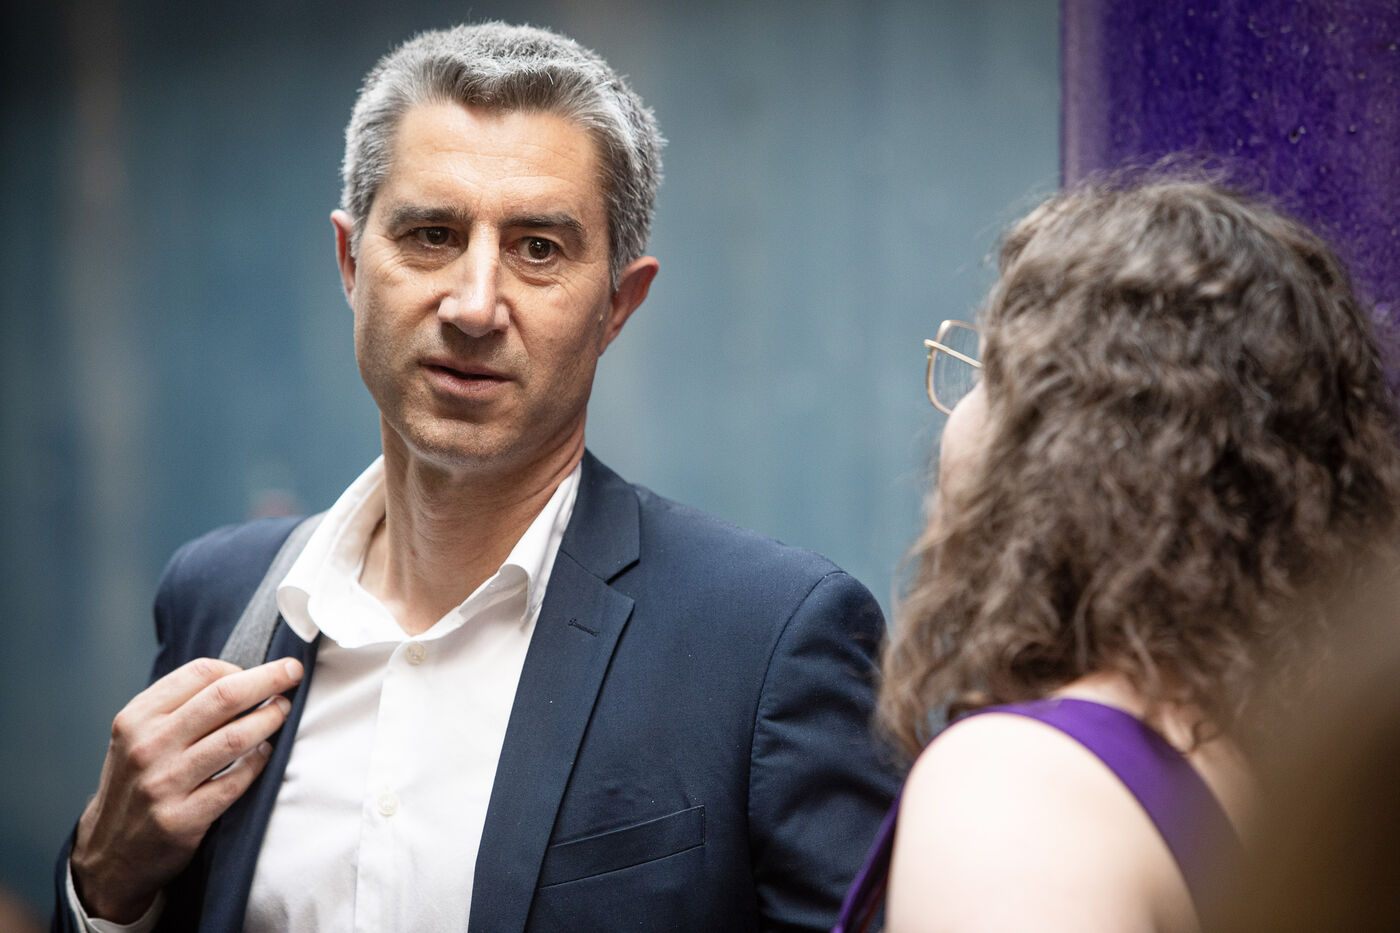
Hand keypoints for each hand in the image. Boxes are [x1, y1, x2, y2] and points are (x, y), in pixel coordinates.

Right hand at [69, 656, 303, 922]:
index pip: (199, 673)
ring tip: (283, 711)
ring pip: (234, 738)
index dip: (240, 668)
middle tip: (293, 672)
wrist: (111, 854)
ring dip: (269, 719)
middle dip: (268, 679)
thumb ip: (178, 706)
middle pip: (223, 697)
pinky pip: (235, 782)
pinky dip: (258, 763)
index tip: (263, 671)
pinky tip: (267, 754)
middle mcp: (147, 747)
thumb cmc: (137, 784)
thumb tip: (243, 677)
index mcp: (136, 718)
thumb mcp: (138, 737)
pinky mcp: (181, 819)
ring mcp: (163, 784)